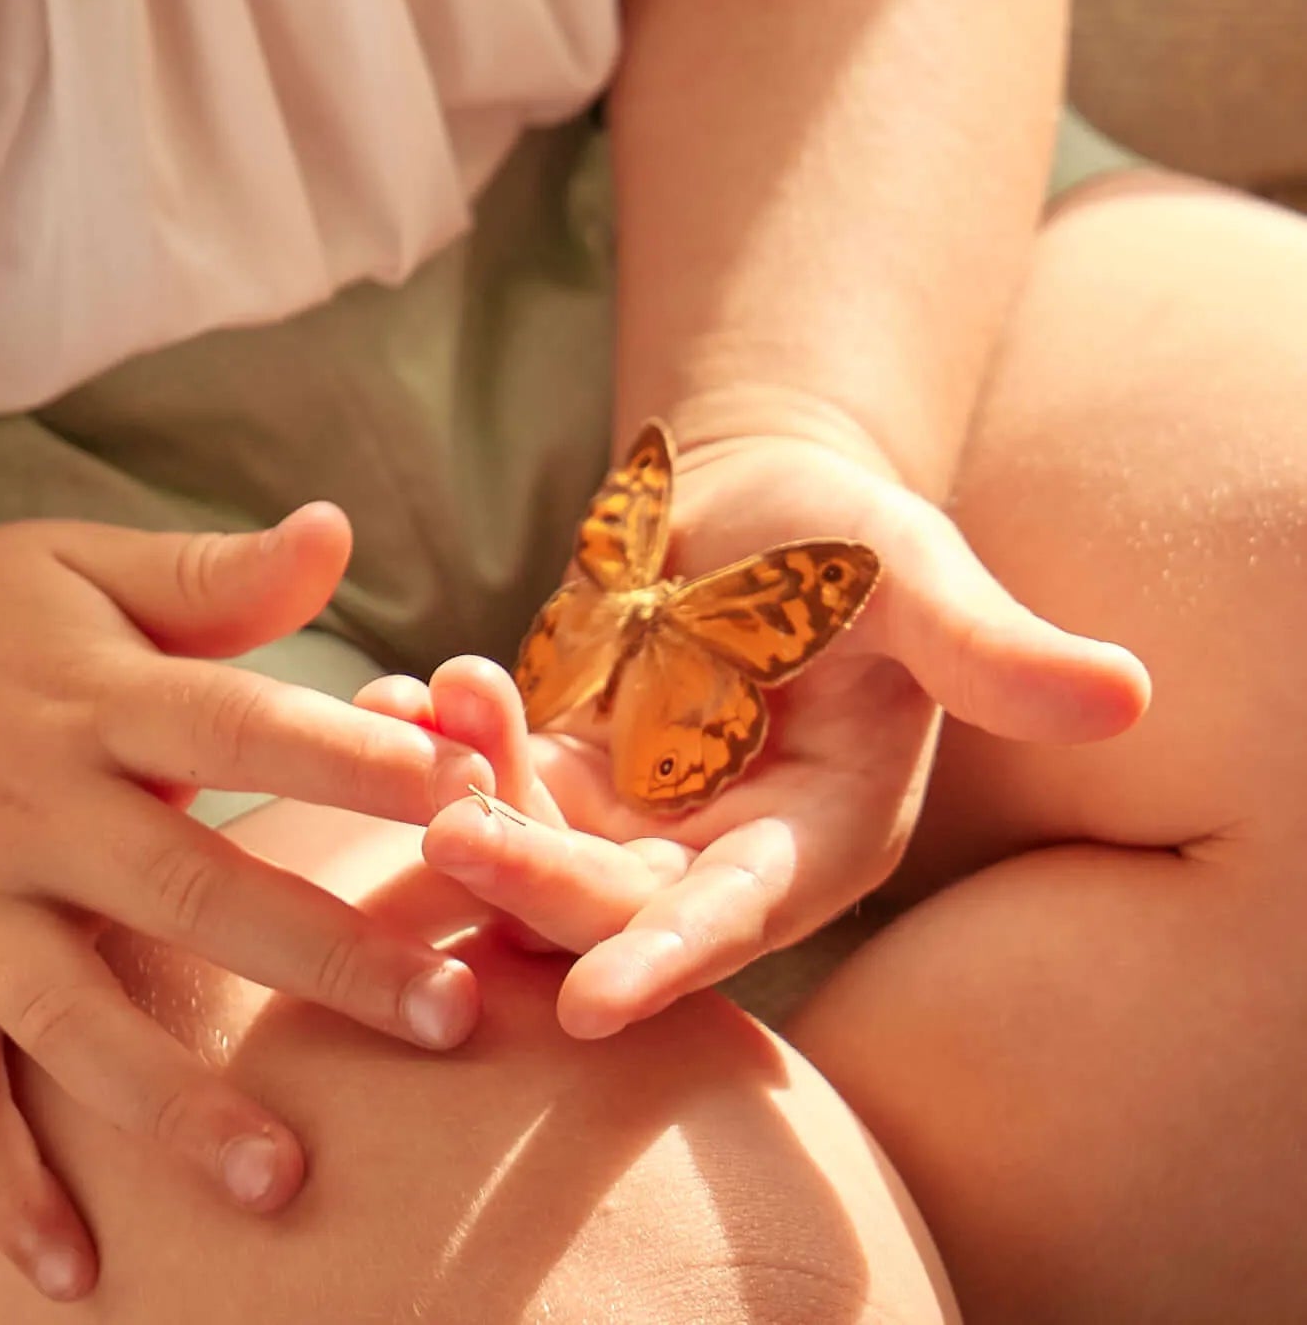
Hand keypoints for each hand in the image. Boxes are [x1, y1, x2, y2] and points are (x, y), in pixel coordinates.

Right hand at [0, 502, 489, 1301]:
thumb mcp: (76, 569)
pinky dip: (2, 1188)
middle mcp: (29, 803)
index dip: (347, 757)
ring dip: (176, 1104)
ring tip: (282, 1181)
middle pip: (187, 887)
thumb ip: (212, 578)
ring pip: (72, 1015)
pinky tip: (72, 1276)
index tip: (465, 793)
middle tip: (447, 1016)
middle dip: (321, 953)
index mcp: (91, 696)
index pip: (238, 723)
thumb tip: (340, 530)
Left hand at [366, 420, 1148, 1040]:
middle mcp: (717, 848)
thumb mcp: (923, 576)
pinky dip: (432, 743)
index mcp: (817, 834)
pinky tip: (377, 701)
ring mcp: (629, 809)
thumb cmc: (860, 531)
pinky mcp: (558, 757)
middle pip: (610, 898)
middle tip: (445, 837)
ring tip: (411, 726)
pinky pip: (484, 769)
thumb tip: (1126, 694)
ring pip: (531, 841)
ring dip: (467, 800)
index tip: (592, 1010)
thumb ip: (992, 648)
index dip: (667, 957)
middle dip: (530, 881)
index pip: (735, 916)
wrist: (766, 493)